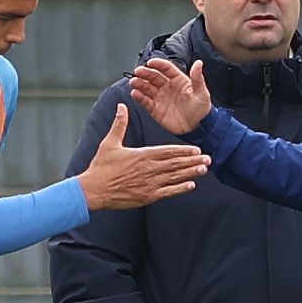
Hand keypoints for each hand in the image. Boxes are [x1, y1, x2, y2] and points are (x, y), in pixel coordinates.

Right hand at [76, 104, 210, 210]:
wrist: (94, 190)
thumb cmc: (101, 167)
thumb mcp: (110, 143)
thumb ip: (120, 124)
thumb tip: (122, 106)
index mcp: (142, 155)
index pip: (168, 151)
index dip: (184, 150)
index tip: (196, 149)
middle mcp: (149, 169)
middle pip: (176, 164)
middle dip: (193, 161)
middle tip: (208, 159)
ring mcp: (150, 184)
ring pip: (175, 177)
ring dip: (190, 173)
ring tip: (203, 170)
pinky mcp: (147, 196)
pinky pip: (168, 192)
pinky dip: (180, 189)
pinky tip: (191, 185)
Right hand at [129, 58, 212, 134]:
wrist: (197, 128)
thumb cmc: (201, 109)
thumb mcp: (202, 93)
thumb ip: (198, 78)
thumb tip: (198, 63)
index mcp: (178, 80)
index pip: (166, 68)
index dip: (158, 64)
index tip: (150, 62)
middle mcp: (167, 87)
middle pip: (154, 76)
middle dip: (145, 73)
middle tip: (138, 72)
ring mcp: (160, 98)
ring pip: (147, 88)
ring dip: (139, 84)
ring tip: (133, 82)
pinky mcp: (155, 109)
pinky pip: (145, 101)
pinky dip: (139, 97)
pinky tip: (135, 94)